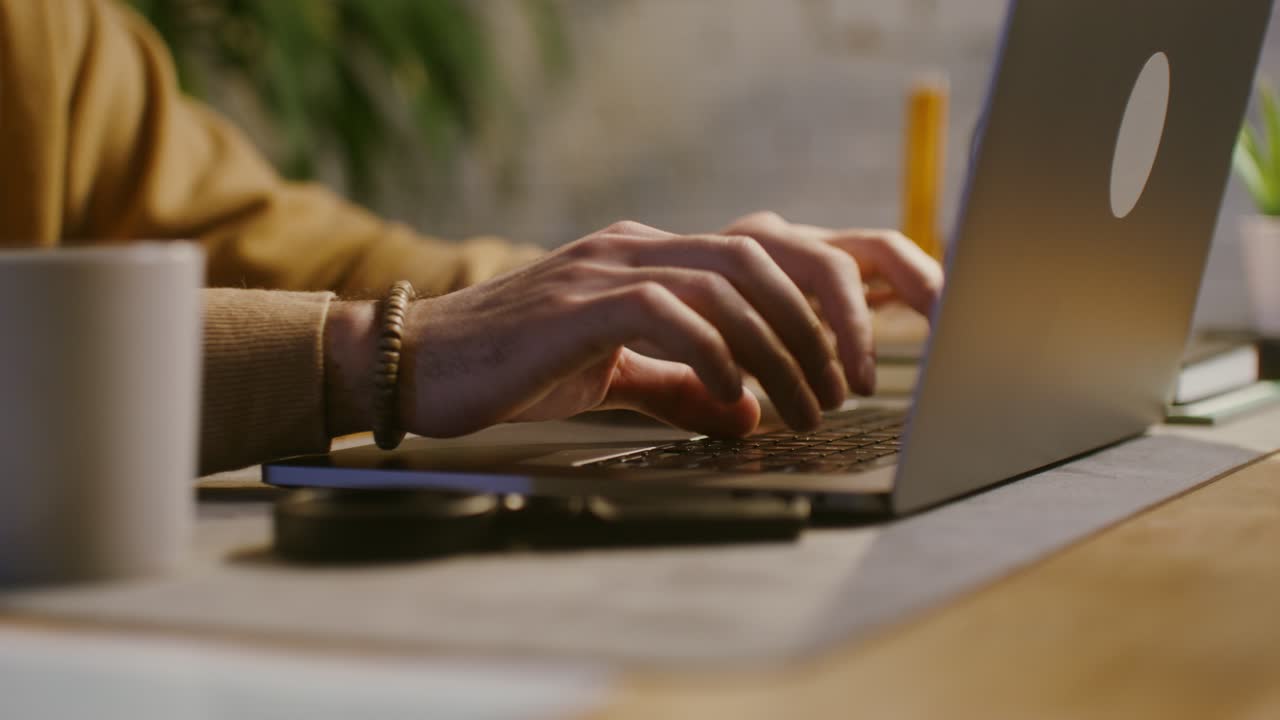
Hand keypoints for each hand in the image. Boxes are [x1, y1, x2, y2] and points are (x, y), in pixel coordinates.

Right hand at [324, 216, 941, 439]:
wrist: (411, 365)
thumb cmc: (516, 370)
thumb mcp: (618, 377)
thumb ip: (685, 384)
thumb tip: (747, 410)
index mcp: (666, 255)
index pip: (785, 242)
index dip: (863, 269)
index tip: (917, 316)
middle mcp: (649, 243)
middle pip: (777, 246)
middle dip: (836, 311)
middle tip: (855, 382)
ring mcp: (612, 264)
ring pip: (734, 279)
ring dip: (787, 348)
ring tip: (810, 409)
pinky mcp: (578, 302)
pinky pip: (671, 313)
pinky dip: (717, 358)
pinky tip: (734, 405)